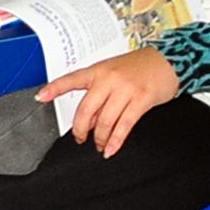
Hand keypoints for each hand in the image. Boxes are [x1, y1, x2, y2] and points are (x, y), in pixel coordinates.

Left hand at [37, 45, 180, 156]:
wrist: (168, 60)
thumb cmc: (139, 67)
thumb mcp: (113, 71)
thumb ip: (99, 91)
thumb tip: (89, 118)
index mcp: (98, 70)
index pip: (71, 79)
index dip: (54, 88)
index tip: (41, 97)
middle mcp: (109, 79)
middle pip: (86, 109)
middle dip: (80, 129)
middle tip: (80, 139)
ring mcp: (125, 89)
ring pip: (104, 120)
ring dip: (99, 138)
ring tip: (98, 145)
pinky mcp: (141, 99)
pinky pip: (124, 125)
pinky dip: (116, 141)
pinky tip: (111, 148)